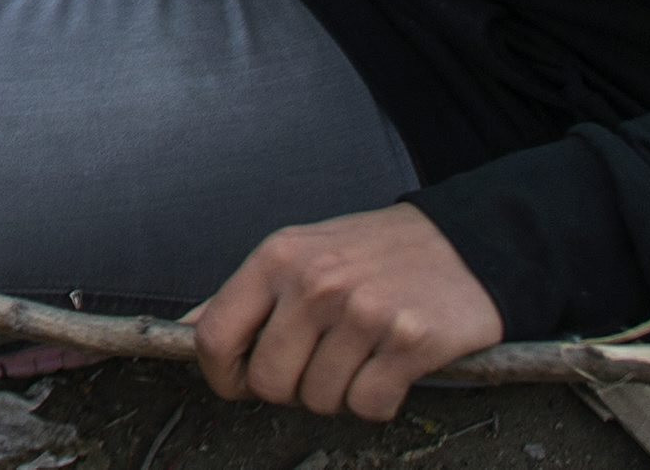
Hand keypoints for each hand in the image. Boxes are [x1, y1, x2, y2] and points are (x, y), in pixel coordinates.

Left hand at [192, 205, 504, 419]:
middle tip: (321, 363)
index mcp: (277, 257)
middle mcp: (315, 282)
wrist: (465, 243)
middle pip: (268, 382)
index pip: (214, 337)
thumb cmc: (372, 255)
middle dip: (291, 389)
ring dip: (339, 392)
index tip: (243, 383)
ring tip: (362, 353)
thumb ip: (243, 296)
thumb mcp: (298, 253)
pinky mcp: (409, 340)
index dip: (223, 376)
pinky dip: (380, 399)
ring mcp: (363, 311)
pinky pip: (369, 406)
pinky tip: (392, 365)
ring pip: (319, 400)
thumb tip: (185, 330)